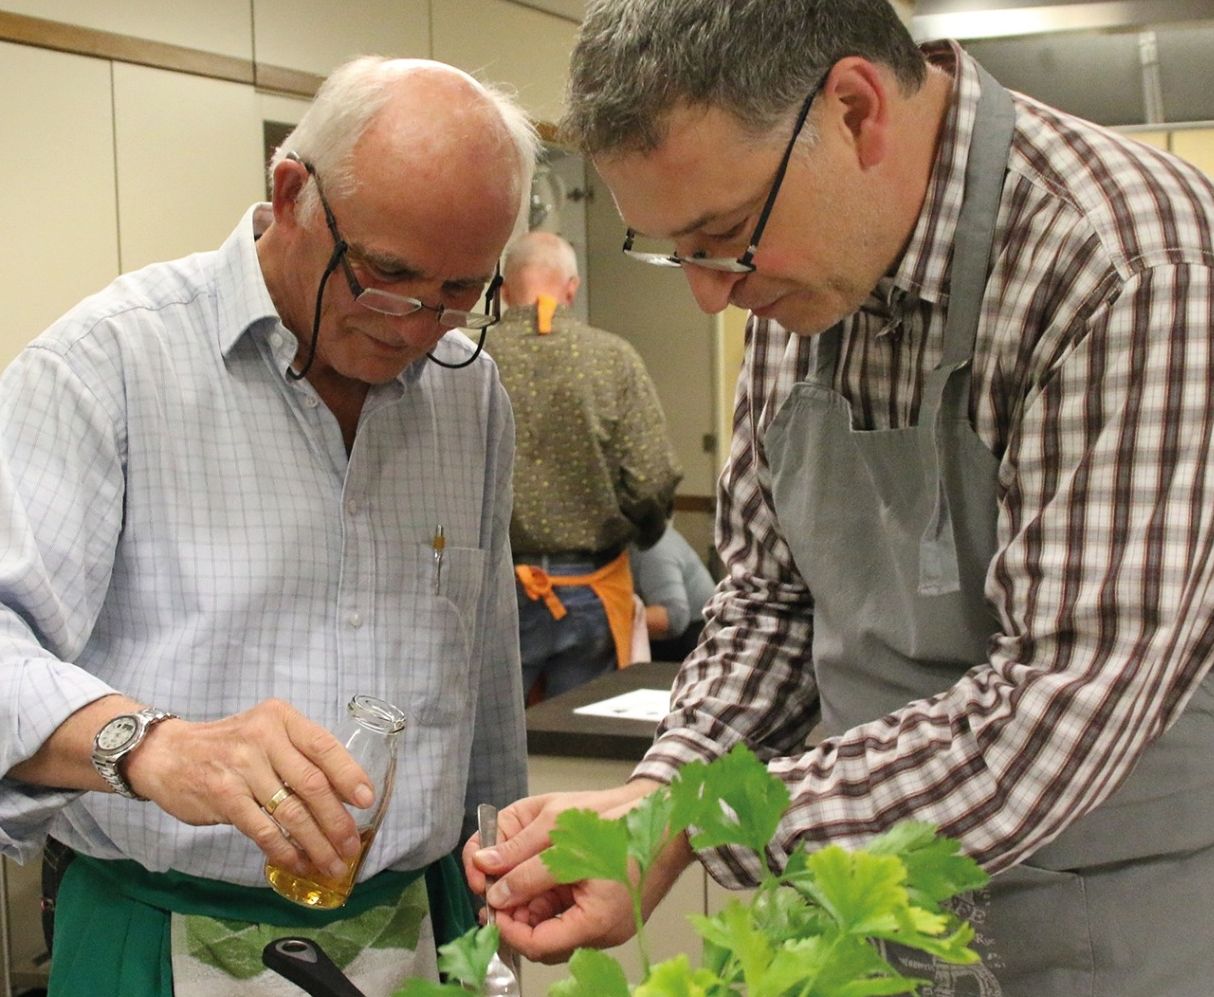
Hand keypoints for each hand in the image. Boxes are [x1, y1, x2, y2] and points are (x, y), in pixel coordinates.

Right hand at [125, 699, 372, 881]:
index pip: (324, 746)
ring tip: (332, 863)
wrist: (167, 753)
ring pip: (291, 812)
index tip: (366, 800)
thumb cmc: (227, 745)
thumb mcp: (266, 732)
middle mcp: (263, 738)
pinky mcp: (224, 797)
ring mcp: (242, 768)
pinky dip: (284, 851)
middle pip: (312, 784)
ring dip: (316, 843)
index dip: (349, 775)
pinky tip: (298, 863)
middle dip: (337, 820)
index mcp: (281, 718)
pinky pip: (263, 830)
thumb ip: (298, 754)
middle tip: (351, 845)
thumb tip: (343, 795)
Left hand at [463, 780, 694, 961]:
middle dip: (513, 911)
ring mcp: (605, 921)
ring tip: (511, 870)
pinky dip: (547, 892)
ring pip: (552, 923)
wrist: (669, 815)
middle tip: (492, 882)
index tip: (488, 898)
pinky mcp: (606, 907)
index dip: (506, 925)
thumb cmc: (625, 822)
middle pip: (542, 937)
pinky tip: (534, 868)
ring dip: (527, 900)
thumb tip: (490, 884)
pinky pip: (568, 909)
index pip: (536, 945)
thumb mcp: (562, 837)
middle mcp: (602, 932)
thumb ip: (523, 865)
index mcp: (596, 922)